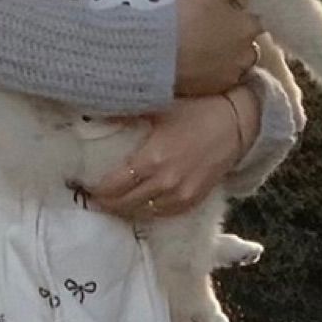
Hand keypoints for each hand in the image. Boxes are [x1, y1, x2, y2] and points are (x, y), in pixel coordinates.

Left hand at [89, 90, 259, 221]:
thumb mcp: (159, 107)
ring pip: (140, 213)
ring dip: (123, 209)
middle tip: (90, 196)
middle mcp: (164, 183)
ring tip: (109, 202)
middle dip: (104, 202)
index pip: (112, 186)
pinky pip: (160, 214)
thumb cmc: (198, 110)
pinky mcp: (192, 201)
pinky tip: (135, 204)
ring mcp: (180, 196)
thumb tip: (92, 115)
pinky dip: (145, 211)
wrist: (238, 124)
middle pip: (122, 204)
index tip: (83, 185)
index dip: (95, 189)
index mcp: (152, 159)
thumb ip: (125, 115)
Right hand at [174, 0, 273, 96]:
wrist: (160, 55)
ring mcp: (233, 74)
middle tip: (216, 34)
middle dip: (239, 41)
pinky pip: (224, 80)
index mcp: (249, 27)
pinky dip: (217, 73)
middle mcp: (247, 53)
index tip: (229, 15)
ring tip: (209, 52)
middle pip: (251, 46)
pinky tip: (201, 66)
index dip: (244, 18)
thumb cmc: (188, 17)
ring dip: (231, 59)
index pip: (258, 21)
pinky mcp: (217, 90)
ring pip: (239, 65)